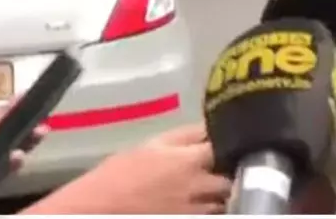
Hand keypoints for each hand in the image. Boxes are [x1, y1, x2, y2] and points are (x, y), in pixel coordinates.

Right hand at [24, 123, 230, 214]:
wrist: (99, 208)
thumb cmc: (121, 173)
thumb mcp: (151, 144)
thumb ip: (184, 135)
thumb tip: (209, 125)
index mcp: (189, 161)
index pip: (226, 147)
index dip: (233, 142)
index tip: (236, 137)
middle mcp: (198, 188)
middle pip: (233, 178)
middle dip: (236, 170)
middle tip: (234, 162)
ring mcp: (195, 210)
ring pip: (226, 200)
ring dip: (227, 191)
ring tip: (223, 182)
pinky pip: (212, 214)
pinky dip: (214, 207)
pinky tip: (207, 199)